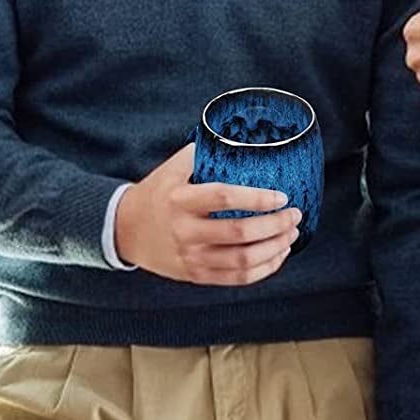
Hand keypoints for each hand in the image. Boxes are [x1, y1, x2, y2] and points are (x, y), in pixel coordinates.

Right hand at [114, 144, 300, 283]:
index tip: (281, 196)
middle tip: (294, 216)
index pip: (224, 198)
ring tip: (291, 235)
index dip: (256, 198)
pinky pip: (236, 279)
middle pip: (239, 233)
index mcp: (180, 200)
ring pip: (242, 260)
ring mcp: (191, 257)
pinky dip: (262, 270)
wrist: (125, 230)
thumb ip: (202, 154)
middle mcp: (185, 230)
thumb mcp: (172, 168)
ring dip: (274, 249)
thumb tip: (238, 140)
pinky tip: (276, 256)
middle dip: (275, 225)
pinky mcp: (196, 275)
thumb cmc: (156, 193)